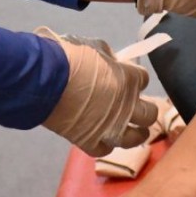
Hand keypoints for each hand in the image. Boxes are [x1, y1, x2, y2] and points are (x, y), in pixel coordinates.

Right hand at [34, 28, 157, 155]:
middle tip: (138, 108)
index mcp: (130, 79)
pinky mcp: (90, 141)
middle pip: (149, 114)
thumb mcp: (96, 47)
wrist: (46, 79)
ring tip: (137, 132)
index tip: (128, 78)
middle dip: (146, 110)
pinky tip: (105, 139)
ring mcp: (110, 127)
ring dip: (137, 134)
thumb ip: (109, 57)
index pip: (144, 80)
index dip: (135, 78)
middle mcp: (127, 105)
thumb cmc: (71, 57)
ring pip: (135, 138)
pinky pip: (105, 149)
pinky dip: (106, 144)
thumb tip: (112, 61)